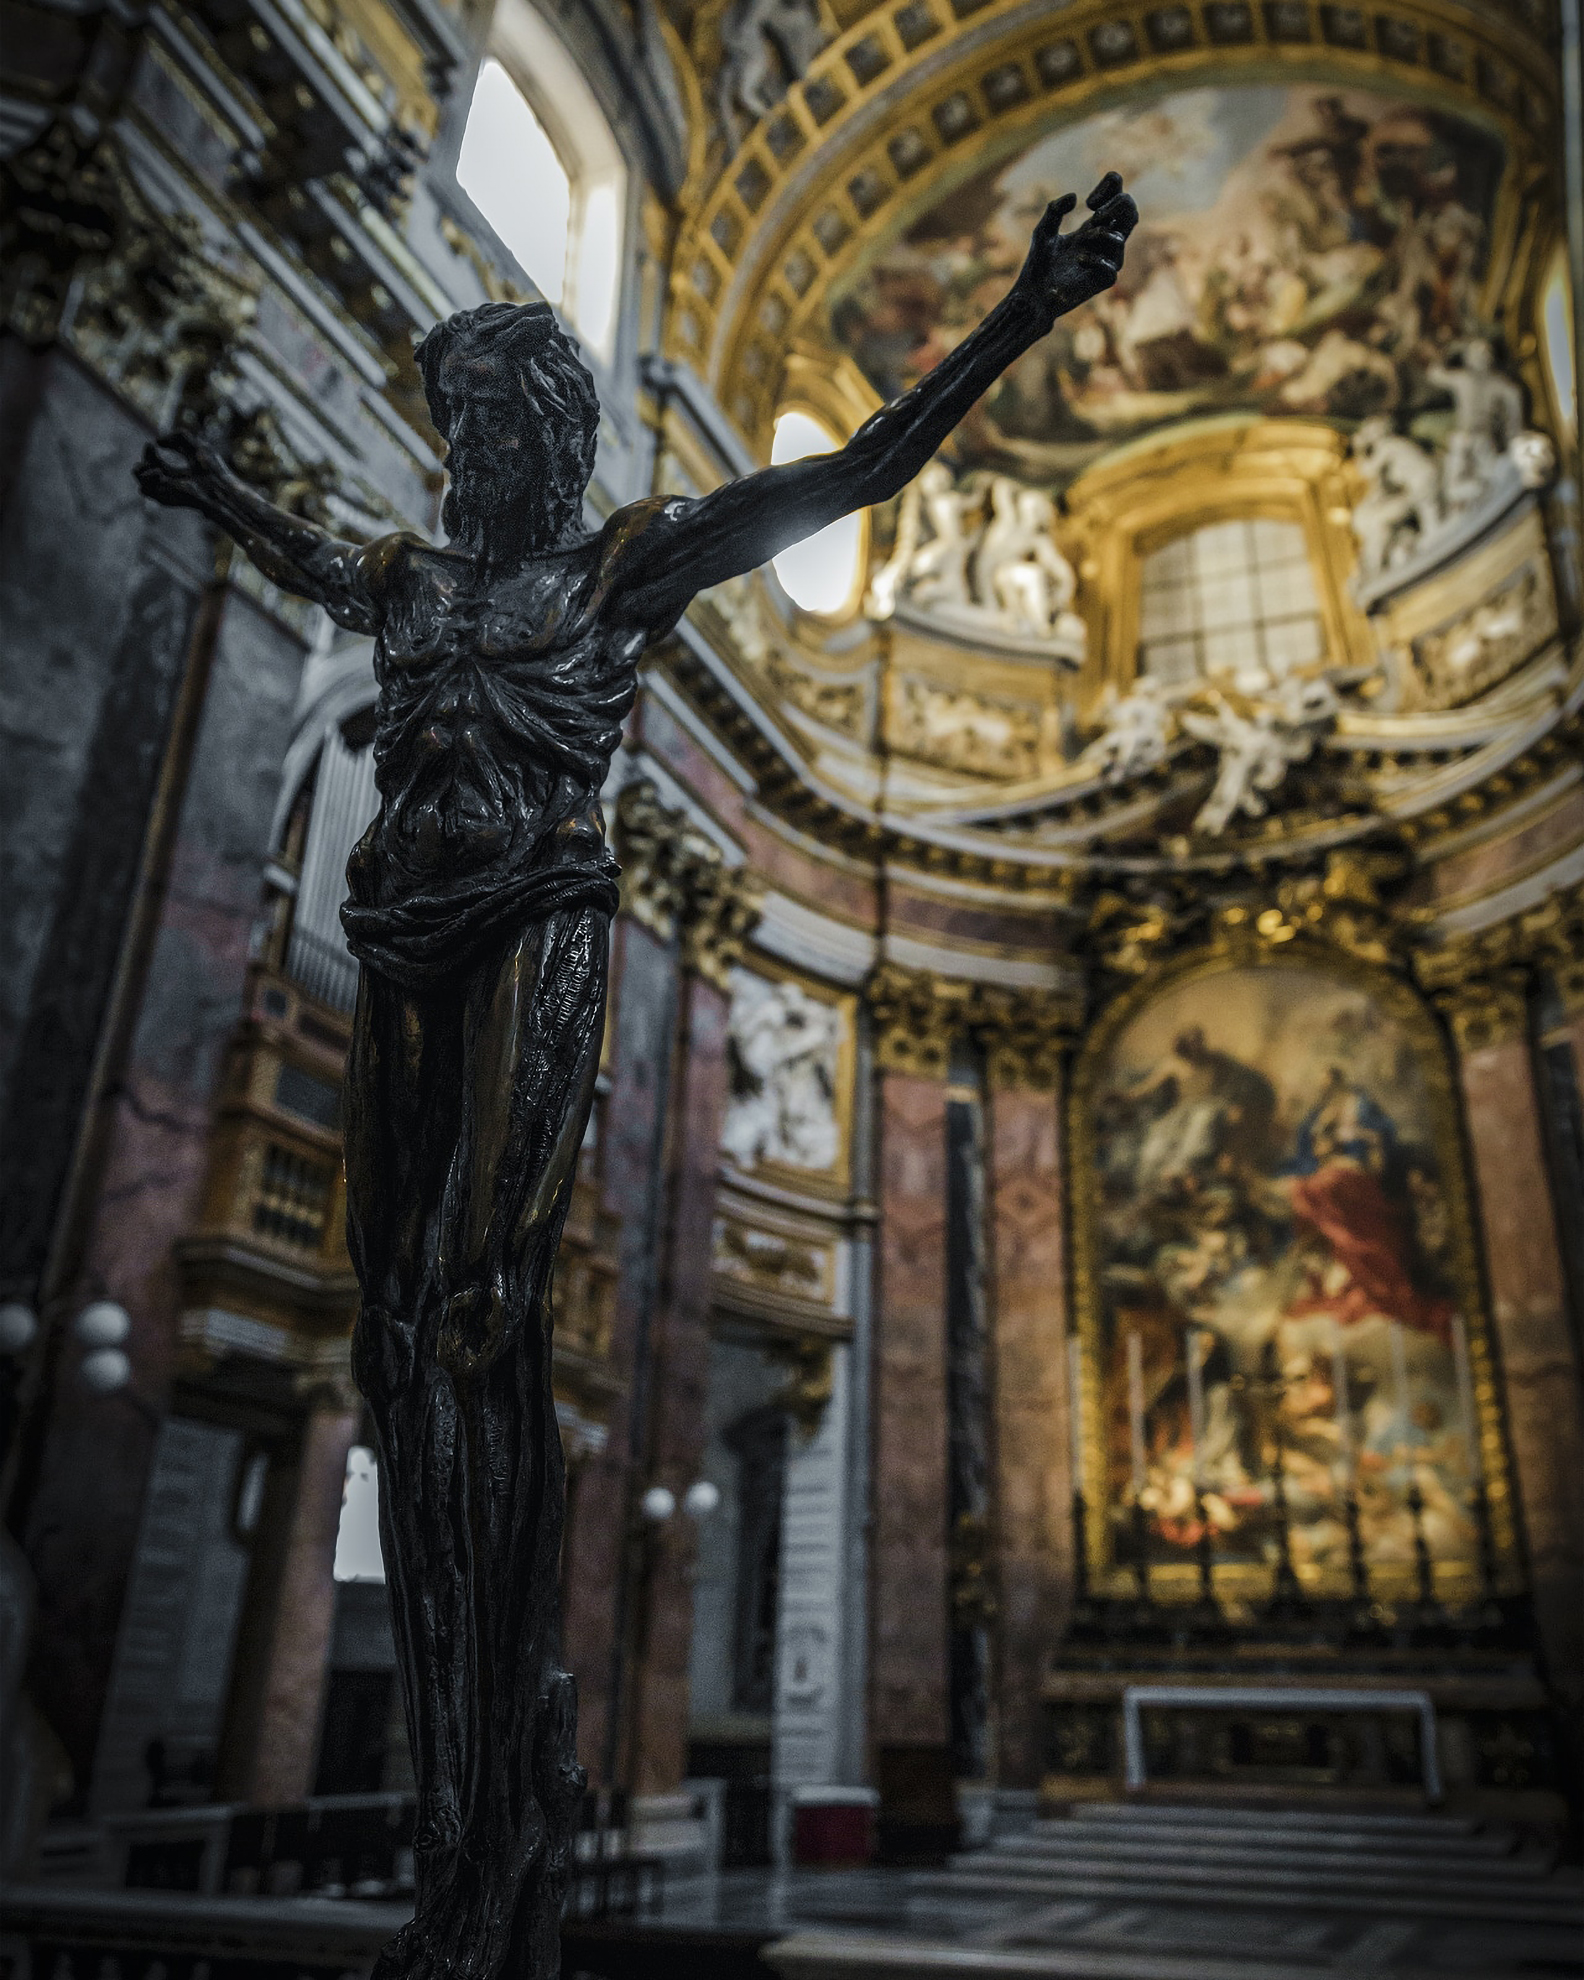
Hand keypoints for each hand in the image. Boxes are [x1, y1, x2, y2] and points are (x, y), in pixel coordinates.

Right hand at [134, 429, 230, 511]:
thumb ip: (178, 436)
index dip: (148, 452)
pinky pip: (144, 490)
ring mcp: (166, 492)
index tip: (153, 445)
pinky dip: (146, 479)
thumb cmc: (212, 468)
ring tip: (155, 467)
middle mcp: (168, 484)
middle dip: (143, 460)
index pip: (152, 463)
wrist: (220, 487)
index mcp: (174, 473)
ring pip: (140, 483)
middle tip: (151, 452)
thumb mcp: (196, 445)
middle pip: (142, 473)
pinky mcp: (165, 498)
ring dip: (140, 471)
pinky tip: (159, 473)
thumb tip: (158, 441)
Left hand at [1016, 171, 1138, 322]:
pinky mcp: (1101, 282)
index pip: (1117, 196)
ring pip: (1120, 238)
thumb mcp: (1043, 230)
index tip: (1089, 201)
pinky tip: (1079, 259)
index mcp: (1094, 226)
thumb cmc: (1039, 264)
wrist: (1032, 294)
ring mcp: (1106, 261)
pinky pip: (1110, 268)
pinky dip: (1095, 259)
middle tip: (1094, 212)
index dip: (1111, 187)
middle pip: (1130, 212)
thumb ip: (1054, 210)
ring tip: (1081, 240)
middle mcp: (1105, 241)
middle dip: (1117, 204)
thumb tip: (1074, 197)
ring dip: (1100, 234)